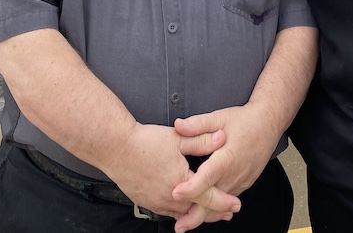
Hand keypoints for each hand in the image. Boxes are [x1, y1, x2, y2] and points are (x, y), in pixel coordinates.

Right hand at [103, 122, 239, 222]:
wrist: (117, 148)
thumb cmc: (146, 142)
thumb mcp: (178, 138)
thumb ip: (201, 140)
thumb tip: (222, 138)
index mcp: (181, 182)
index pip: (208, 196)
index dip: (223, 201)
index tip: (236, 204)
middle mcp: (169, 197)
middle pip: (196, 210)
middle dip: (213, 212)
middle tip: (226, 213)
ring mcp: (156, 201)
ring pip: (181, 214)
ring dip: (196, 213)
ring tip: (207, 212)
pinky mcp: (146, 201)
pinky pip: (167, 212)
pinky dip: (179, 211)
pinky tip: (183, 208)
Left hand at [171, 104, 280, 228]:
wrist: (268, 124)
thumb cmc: (244, 120)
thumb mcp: (220, 117)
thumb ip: (198, 124)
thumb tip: (178, 125)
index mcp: (227, 157)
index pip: (207, 177)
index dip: (192, 187)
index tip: (176, 193)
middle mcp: (234, 174)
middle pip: (213, 201)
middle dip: (195, 216)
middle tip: (179, 226)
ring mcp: (240, 182)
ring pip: (220, 204)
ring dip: (204, 214)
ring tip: (186, 222)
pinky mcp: (243, 184)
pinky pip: (227, 200)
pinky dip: (215, 208)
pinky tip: (203, 211)